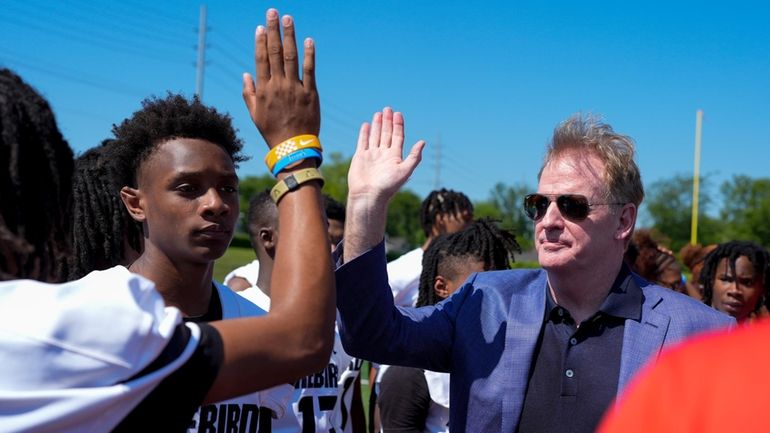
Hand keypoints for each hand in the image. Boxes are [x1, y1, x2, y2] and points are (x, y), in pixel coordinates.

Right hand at [242, 9, 319, 148]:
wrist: (292, 147)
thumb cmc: (272, 131)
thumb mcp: (255, 114)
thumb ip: (249, 93)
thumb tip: (246, 74)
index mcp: (263, 90)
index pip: (261, 59)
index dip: (260, 42)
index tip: (261, 27)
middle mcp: (278, 85)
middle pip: (274, 52)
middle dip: (273, 31)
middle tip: (273, 13)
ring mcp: (295, 88)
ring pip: (291, 57)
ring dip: (289, 36)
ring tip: (289, 19)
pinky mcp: (310, 93)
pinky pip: (310, 70)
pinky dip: (309, 54)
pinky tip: (308, 40)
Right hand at [348, 107, 424, 202]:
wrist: (368, 196)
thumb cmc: (388, 187)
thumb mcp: (405, 171)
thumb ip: (414, 157)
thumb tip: (423, 142)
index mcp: (395, 157)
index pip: (398, 137)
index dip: (398, 125)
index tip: (398, 114)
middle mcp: (384, 155)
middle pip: (387, 134)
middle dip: (388, 121)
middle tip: (388, 108)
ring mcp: (372, 155)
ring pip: (375, 136)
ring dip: (378, 125)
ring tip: (379, 113)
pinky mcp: (360, 157)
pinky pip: (363, 142)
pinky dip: (365, 133)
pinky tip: (367, 125)